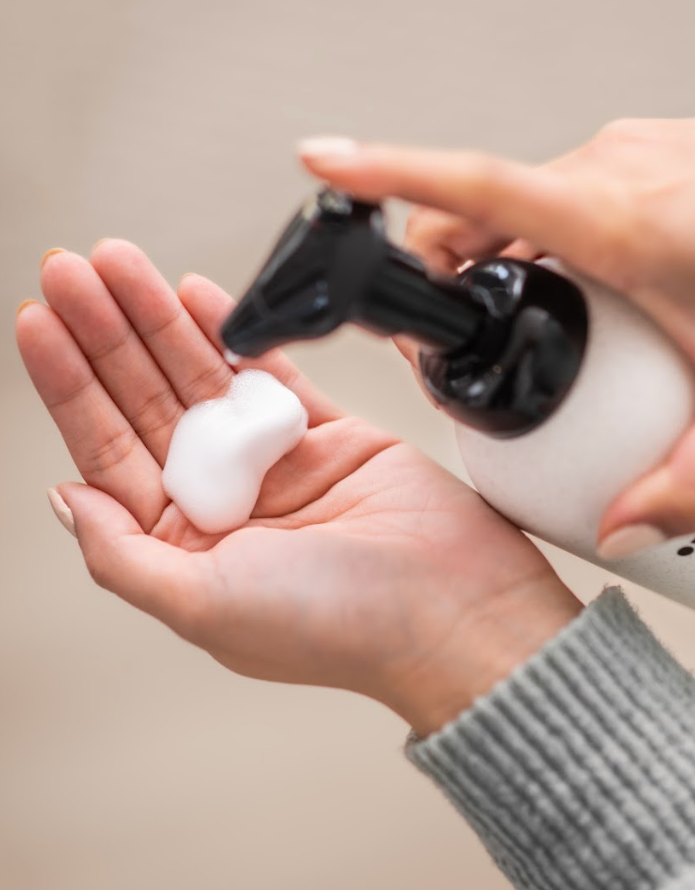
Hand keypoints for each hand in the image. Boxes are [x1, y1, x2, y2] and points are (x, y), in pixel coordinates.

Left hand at [16, 243, 581, 733]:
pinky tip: (198, 294)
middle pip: (149, 400)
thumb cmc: (340, 627)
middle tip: (72, 272)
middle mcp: (225, 502)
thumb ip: (123, 555)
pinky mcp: (327, 435)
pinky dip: (236, 332)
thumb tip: (65, 500)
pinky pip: (271, 372)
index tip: (42, 324)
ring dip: (162, 318)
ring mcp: (275, 464)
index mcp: (186, 547)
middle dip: (109, 334)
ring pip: (204, 376)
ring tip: (122, 265)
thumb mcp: (205, 603)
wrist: (454, 609)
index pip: (109, 451)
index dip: (72, 385)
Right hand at [298, 109, 694, 549]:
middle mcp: (604, 174)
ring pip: (522, 213)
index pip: (469, 188)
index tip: (317, 162)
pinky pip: (565, 202)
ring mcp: (624, 158)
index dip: (382, 173)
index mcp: (609, 219)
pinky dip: (554, 249)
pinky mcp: (642, 158)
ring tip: (551, 331)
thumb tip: (628, 531)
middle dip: (448, 283)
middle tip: (472, 348)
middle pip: (477, 221)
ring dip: (509, 269)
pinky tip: (604, 294)